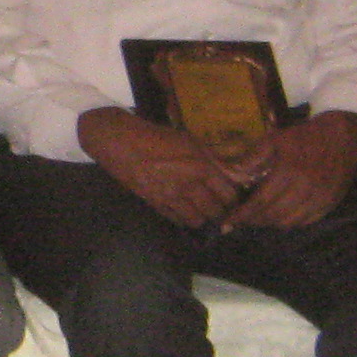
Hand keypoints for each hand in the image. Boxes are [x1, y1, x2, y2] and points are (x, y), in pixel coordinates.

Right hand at [78, 107, 244, 230]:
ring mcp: (171, 198)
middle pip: (215, 211)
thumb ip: (211, 158)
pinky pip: (177, 220)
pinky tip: (184, 211)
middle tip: (221, 206)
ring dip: (203, 217)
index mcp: (201, 167)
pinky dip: (184, 218)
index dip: (234, 198)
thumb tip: (230, 172)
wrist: (122, 143)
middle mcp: (189, 186)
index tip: (233, 197)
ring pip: (197, 220)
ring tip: (202, 211)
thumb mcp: (189, 141)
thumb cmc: (157, 137)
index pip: (228, 194)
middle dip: (221, 210)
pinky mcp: (156, 204)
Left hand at [218, 113, 356, 231]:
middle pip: (274, 215)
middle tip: (242, 220)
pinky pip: (307, 221)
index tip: (228, 222)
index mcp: (289, 171)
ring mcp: (321, 198)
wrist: (341, 135)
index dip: (243, 214)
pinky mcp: (331, 203)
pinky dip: (291, 222)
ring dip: (272, 223)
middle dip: (255, 220)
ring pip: (290, 222)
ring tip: (260, 217)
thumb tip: (233, 174)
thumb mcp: (275, 139)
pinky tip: (281, 216)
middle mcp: (306, 188)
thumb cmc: (304, 136)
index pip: (261, 201)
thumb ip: (253, 157)